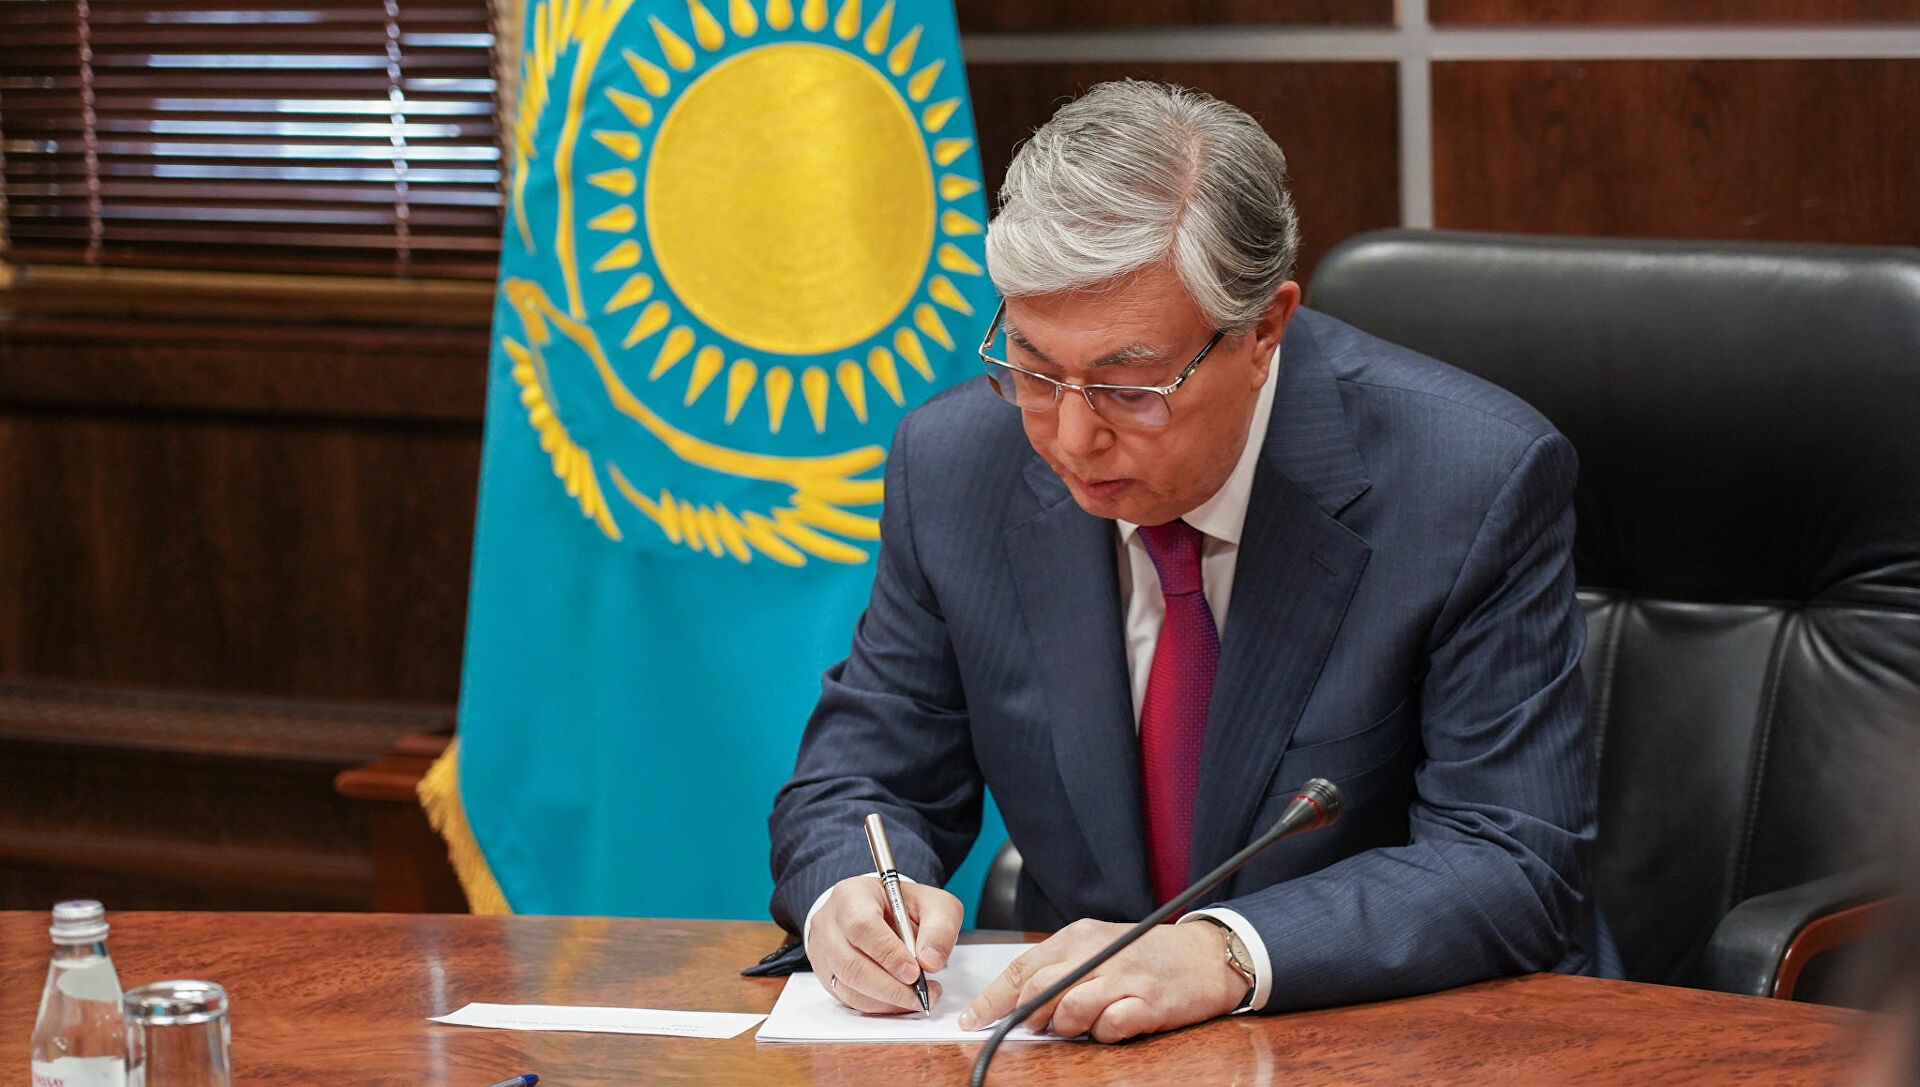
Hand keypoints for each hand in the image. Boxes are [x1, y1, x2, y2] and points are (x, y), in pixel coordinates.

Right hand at [807, 876, 961, 1013]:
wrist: (881, 911)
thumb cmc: (904, 906)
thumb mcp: (934, 904)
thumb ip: (940, 928)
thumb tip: (930, 961)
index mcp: (852, 895)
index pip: (861, 926)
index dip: (888, 953)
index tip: (914, 971)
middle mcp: (829, 923)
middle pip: (850, 963)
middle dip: (890, 987)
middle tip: (921, 994)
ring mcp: (823, 951)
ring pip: (848, 986)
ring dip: (886, 1000)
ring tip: (918, 998)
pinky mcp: (827, 975)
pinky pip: (849, 999)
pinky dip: (879, 1006)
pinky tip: (901, 1001)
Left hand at [957, 919, 1246, 1041]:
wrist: (1206, 956)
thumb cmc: (1148, 954)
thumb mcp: (1099, 946)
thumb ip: (1061, 967)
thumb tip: (1018, 1000)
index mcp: (1079, 936)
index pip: (1023, 967)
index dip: (993, 998)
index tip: (973, 1019)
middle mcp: (1098, 953)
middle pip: (1039, 989)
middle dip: (1028, 1016)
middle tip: (1034, 1028)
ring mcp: (1124, 978)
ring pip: (1069, 1010)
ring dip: (1069, 1026)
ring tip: (1085, 1023)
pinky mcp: (1148, 1003)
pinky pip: (1109, 1028)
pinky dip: (1104, 1034)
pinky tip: (1116, 1024)